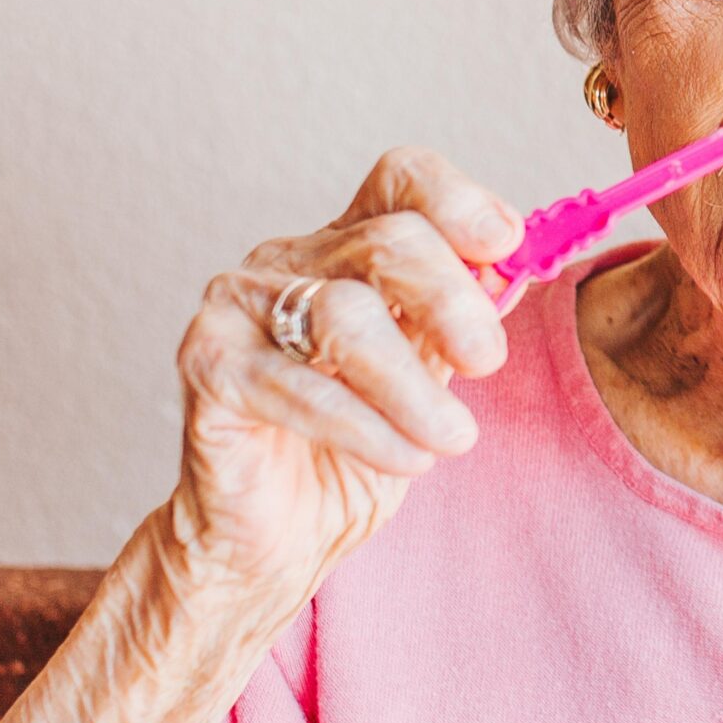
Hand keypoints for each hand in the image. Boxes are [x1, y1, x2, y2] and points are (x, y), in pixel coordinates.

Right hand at [164, 145, 523, 597]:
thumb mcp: (427, 380)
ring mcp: (238, 308)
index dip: (458, 201)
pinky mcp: (208, 367)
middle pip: (387, 241)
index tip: (505, 247)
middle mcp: (286, 262)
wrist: (274, 543)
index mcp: (344, 248)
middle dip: (452, 300)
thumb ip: (459, 322)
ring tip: (453, 438)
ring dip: (413, 384)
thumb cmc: (353, 455)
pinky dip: (366, 426)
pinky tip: (408, 458)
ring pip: (345, 314)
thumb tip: (514, 267)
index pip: (400, 180)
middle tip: (488, 361)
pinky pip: (297, 387)